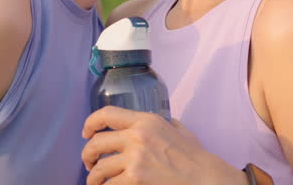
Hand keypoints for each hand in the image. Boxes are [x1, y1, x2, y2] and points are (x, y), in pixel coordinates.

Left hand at [81, 106, 245, 184]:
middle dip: (87, 156)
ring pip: (99, 169)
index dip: (90, 123)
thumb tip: (166, 122)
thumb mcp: (180, 131)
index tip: (86, 133)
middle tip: (89, 164)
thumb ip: (167, 124)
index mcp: (146, 121)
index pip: (107, 114)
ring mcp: (135, 158)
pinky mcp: (134, 179)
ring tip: (95, 183)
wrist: (206, 179)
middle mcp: (137, 136)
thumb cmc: (196, 158)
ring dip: (93, 179)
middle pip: (96, 143)